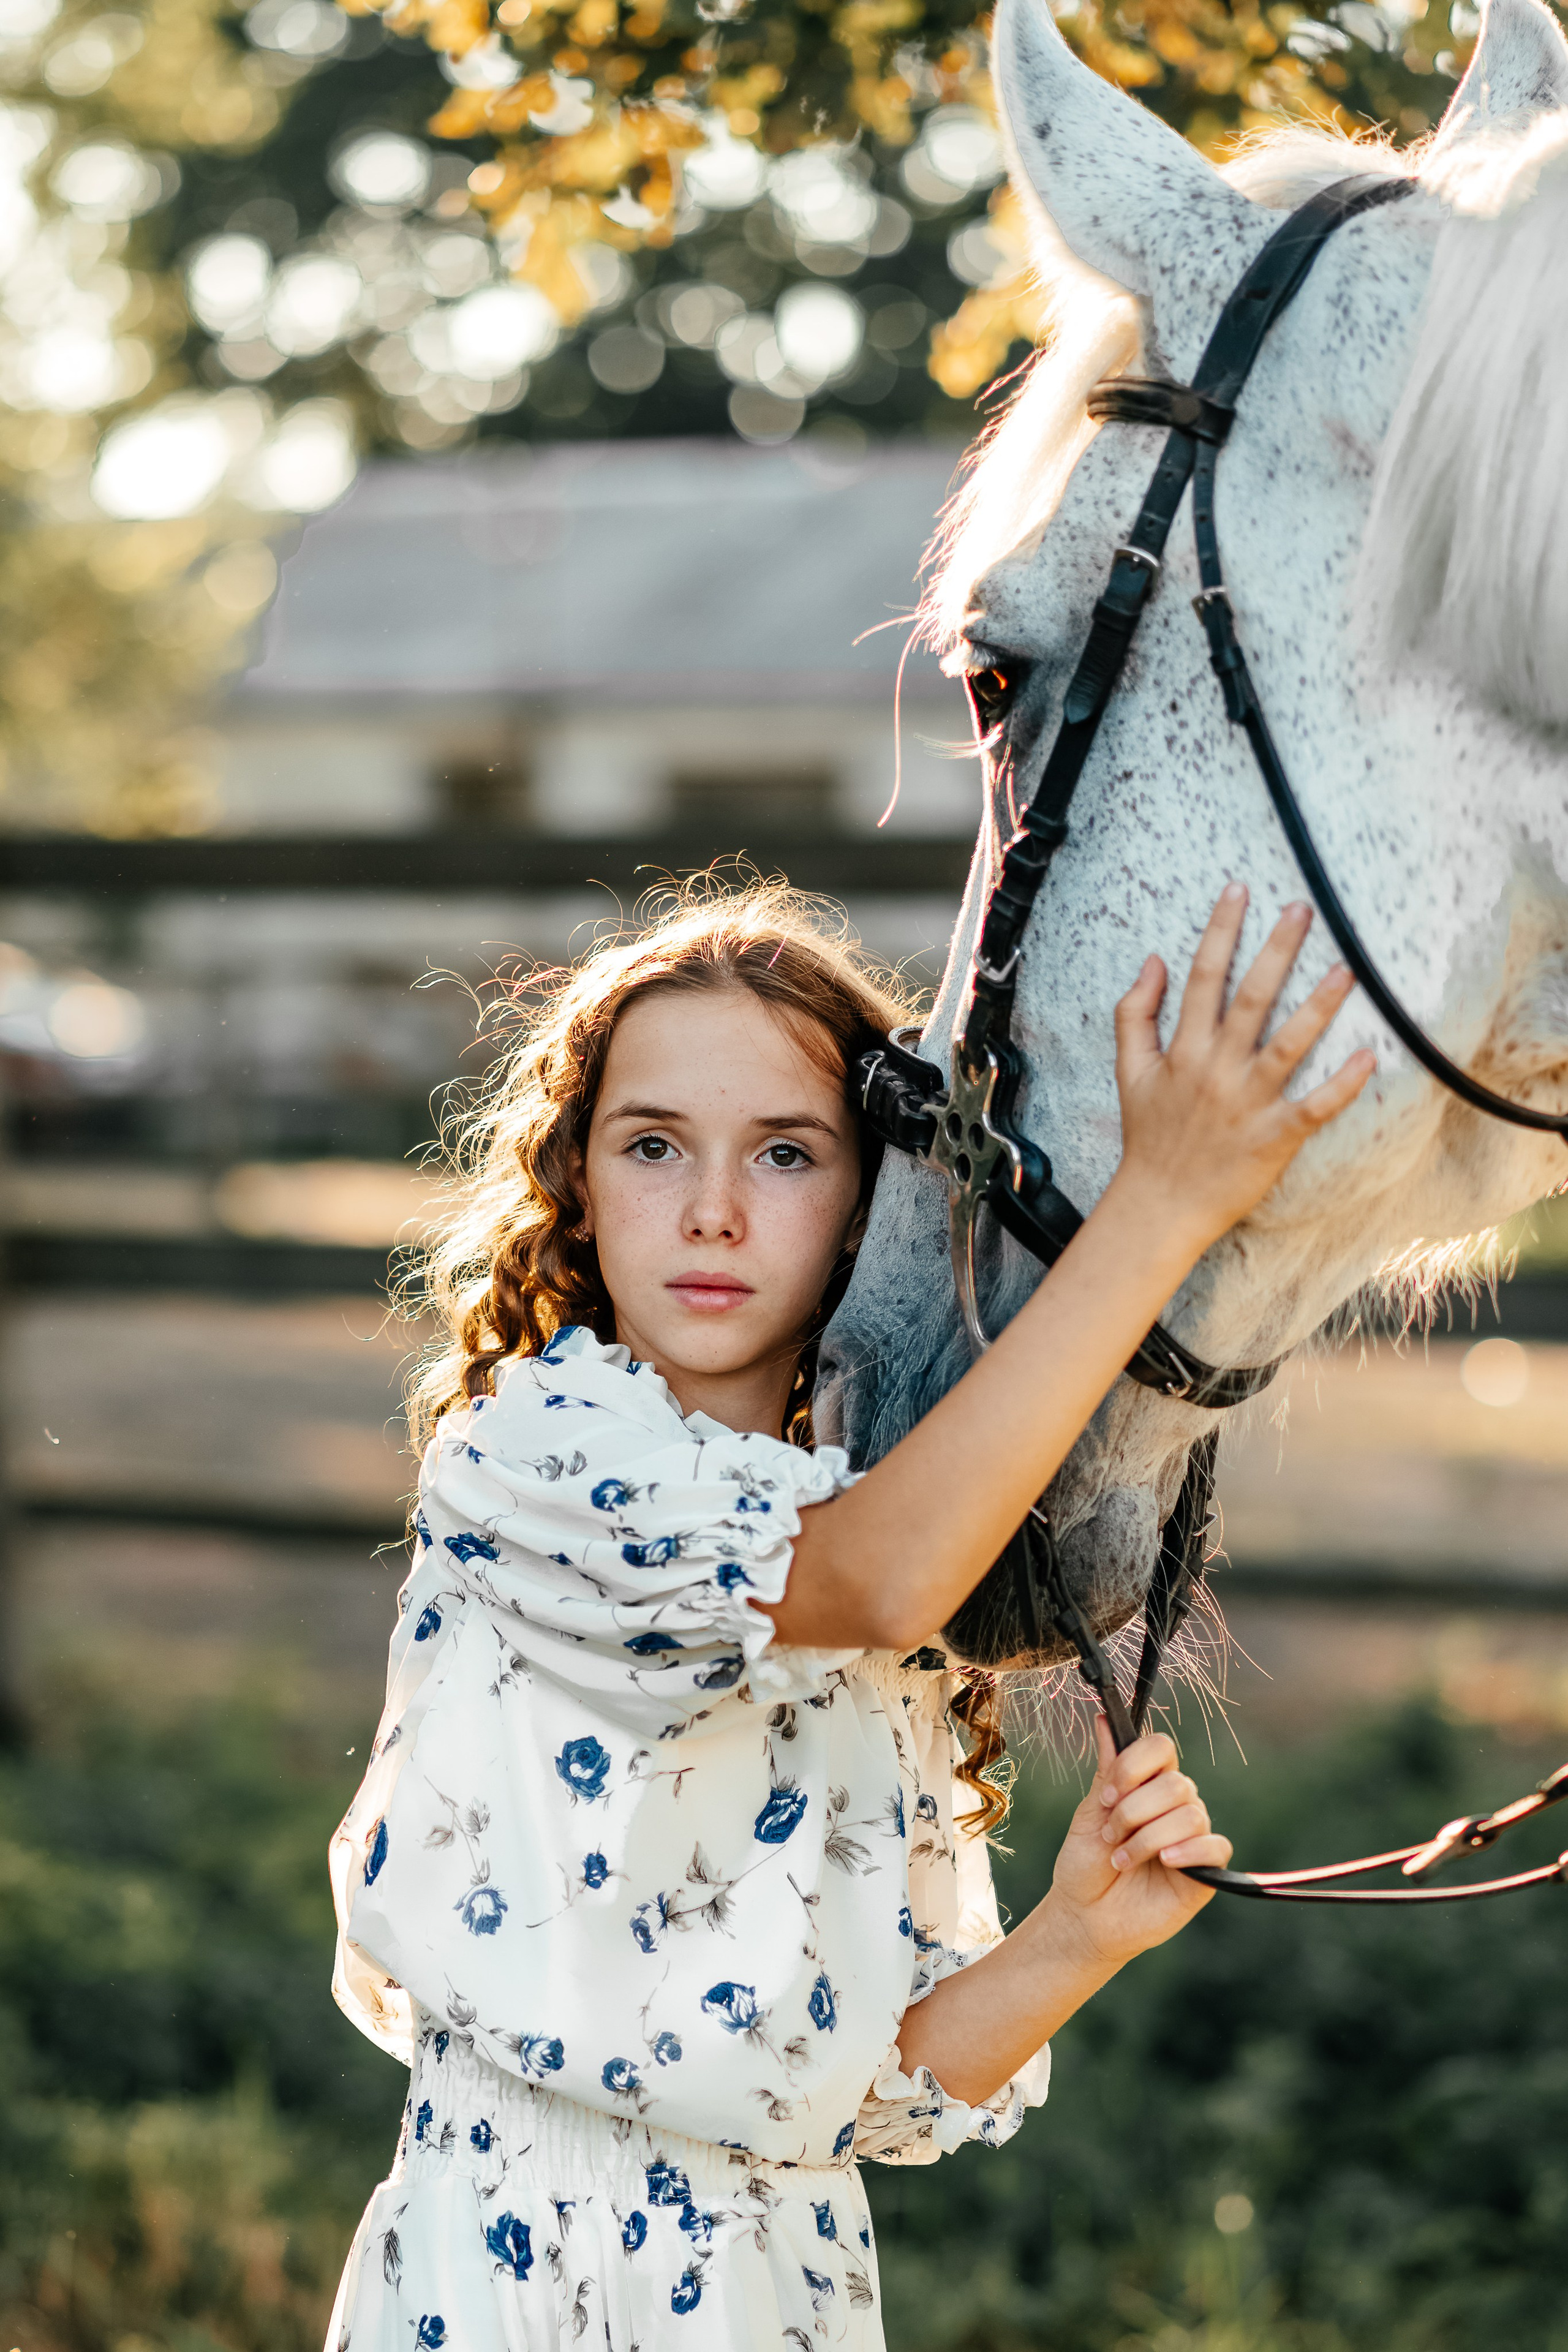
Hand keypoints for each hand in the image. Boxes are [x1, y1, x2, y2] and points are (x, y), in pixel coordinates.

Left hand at [1046, 1719, 1231, 1971]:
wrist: (1085, 1916)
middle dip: (1134, 1810)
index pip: (1161, 1747)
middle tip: (1110, 1834)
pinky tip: (1164, 1862)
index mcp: (1148, 1784)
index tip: (1108, 1794)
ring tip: (1122, 1859)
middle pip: (1176, 1783)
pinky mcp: (1206, 1872)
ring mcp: (1193, 1838)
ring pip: (1190, 1814)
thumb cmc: (1086, 1864)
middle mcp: (1176, 1806)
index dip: (1135, 1765)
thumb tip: (1104, 1719)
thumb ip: (1107, 1770)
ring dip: (1147, 1838)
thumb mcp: (1090, 1813)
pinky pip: (1215, 1846)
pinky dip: (1188, 1850)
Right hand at [1110, 883, 1374, 1255]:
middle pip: (1251, 997)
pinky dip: (1342, 1084)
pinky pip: (1314, 1106)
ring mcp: (1248, 1102)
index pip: (1204, 977)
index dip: (1221, 930)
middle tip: (1304, 909)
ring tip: (1347, 969)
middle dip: (1277, 949)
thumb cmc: (1149, 1136)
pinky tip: (1370, 1056)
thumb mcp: (1129, 1071)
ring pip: (1288, 1044)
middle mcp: (1217, 1069)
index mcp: (1184, 1050)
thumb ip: (1134, 1013)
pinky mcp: (1275, 1136)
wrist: (1160, 1204)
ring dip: (1318, 1006)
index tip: (1239, 891)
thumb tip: (1152, 961)